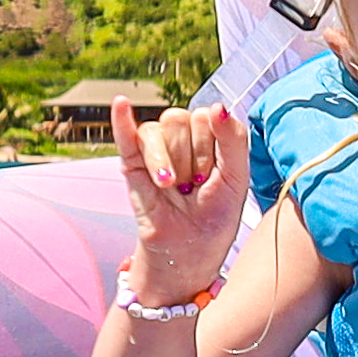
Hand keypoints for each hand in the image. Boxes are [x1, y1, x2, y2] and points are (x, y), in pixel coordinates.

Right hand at [113, 100, 248, 302]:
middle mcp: (181, 136)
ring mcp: (155, 149)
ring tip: (172, 187)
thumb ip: (234, 140)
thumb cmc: (214, 217)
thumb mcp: (236, 178)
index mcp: (208, 135)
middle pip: (180, 119)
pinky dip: (121, 121)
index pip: (207, 116)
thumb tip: (218, 106)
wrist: (187, 251)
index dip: (212, 146)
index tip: (213, 176)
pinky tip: (121, 105)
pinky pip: (125, 136)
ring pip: (157, 131)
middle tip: (193, 185)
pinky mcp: (131, 164)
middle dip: (191, 156)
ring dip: (167, 163)